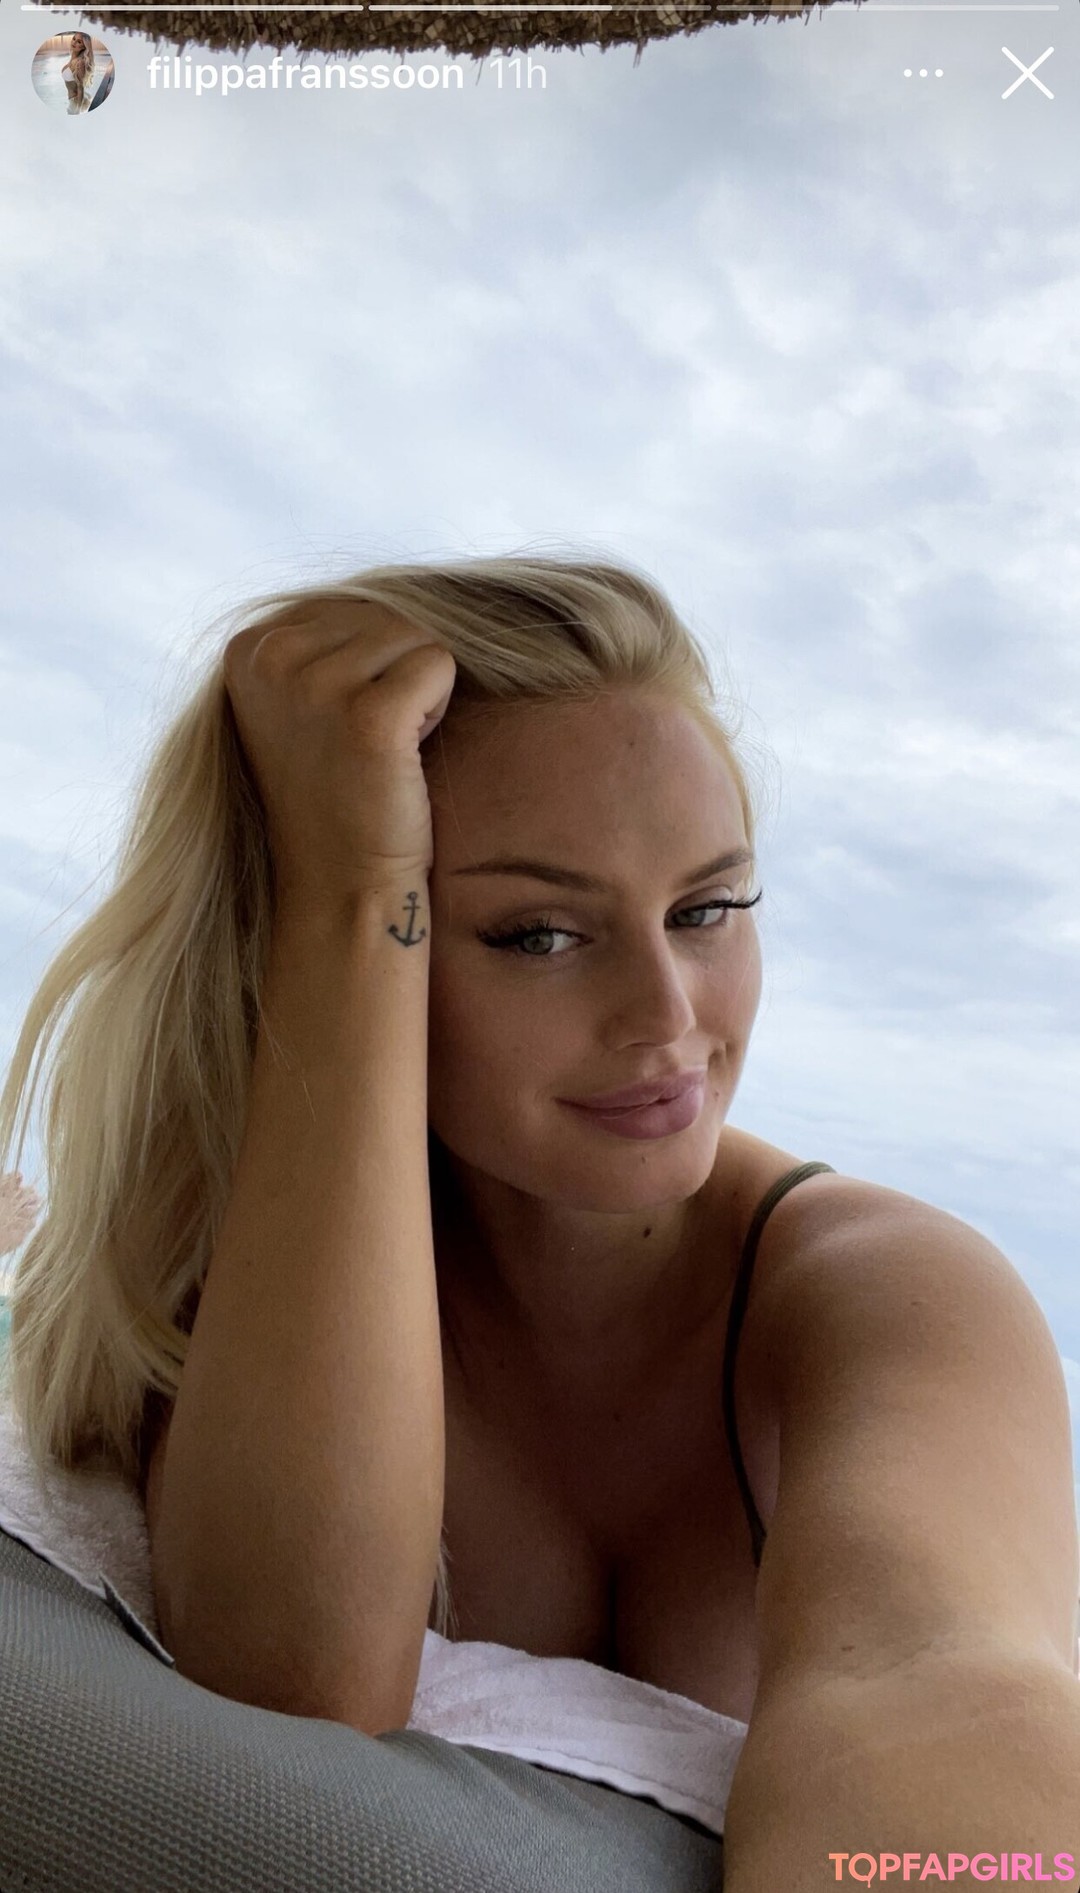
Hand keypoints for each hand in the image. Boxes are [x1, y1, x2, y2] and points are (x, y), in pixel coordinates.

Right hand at [224, 597, 456, 909]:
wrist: (342, 888)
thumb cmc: (336, 800)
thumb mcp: (302, 704)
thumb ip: (320, 641)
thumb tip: (388, 587)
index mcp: (247, 647)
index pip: (353, 607)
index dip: (368, 669)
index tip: (338, 733)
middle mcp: (270, 657)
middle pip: (387, 616)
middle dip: (395, 679)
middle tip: (364, 749)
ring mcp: (313, 684)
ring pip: (418, 638)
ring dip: (417, 698)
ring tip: (380, 755)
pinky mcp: (366, 715)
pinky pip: (440, 665)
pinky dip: (437, 710)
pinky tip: (400, 759)